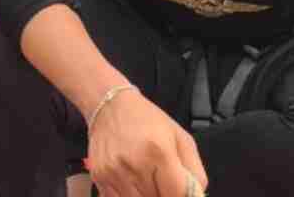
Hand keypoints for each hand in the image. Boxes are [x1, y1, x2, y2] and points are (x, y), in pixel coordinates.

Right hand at [88, 88, 206, 196]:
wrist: (110, 106)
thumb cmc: (148, 120)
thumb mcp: (181, 138)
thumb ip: (194, 171)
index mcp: (159, 152)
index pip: (176, 194)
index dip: (181, 196)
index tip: (179, 190)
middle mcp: (135, 164)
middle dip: (163, 194)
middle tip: (163, 183)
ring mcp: (114, 173)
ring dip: (147, 196)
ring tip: (148, 181)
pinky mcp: (99, 177)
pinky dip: (128, 196)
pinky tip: (131, 183)